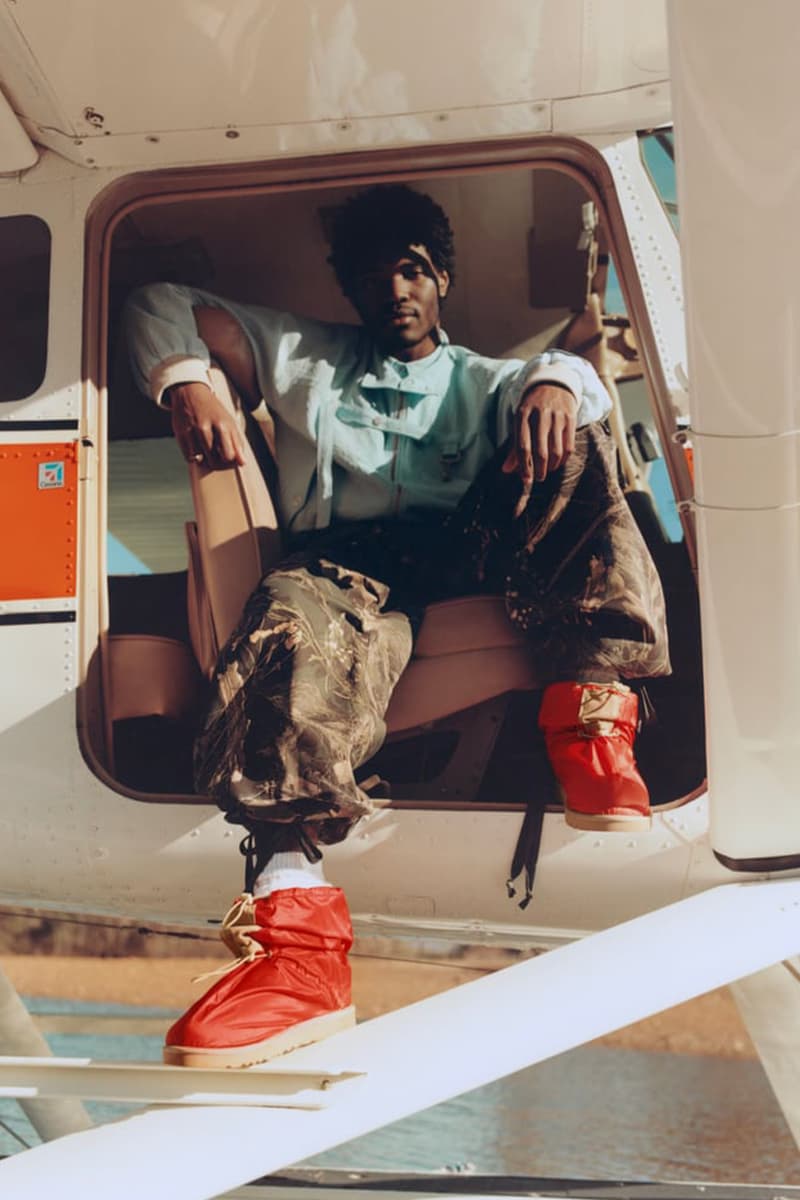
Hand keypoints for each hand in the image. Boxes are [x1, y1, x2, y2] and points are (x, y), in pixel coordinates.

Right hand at [166, 381, 246, 469]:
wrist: (191, 392)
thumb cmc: (214, 410)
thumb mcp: (229, 422)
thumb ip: (237, 443)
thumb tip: (243, 463)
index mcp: (222, 424)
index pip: (229, 455)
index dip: (230, 461)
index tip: (228, 457)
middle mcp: (205, 427)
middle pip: (214, 460)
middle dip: (217, 463)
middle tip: (217, 456)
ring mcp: (190, 430)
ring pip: (200, 460)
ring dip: (205, 459)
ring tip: (207, 450)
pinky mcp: (179, 433)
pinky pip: (189, 457)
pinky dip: (194, 457)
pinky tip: (197, 447)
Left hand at [502, 382, 576, 515]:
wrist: (553, 384)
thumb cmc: (532, 408)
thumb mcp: (519, 422)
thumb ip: (514, 446)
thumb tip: (506, 470)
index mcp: (523, 415)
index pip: (522, 446)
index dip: (524, 466)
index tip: (526, 480)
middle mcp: (540, 415)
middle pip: (540, 451)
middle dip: (539, 470)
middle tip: (538, 478)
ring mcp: (557, 416)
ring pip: (556, 451)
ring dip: (551, 466)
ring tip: (547, 470)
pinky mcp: (570, 418)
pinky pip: (568, 446)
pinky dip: (563, 459)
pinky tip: (558, 462)